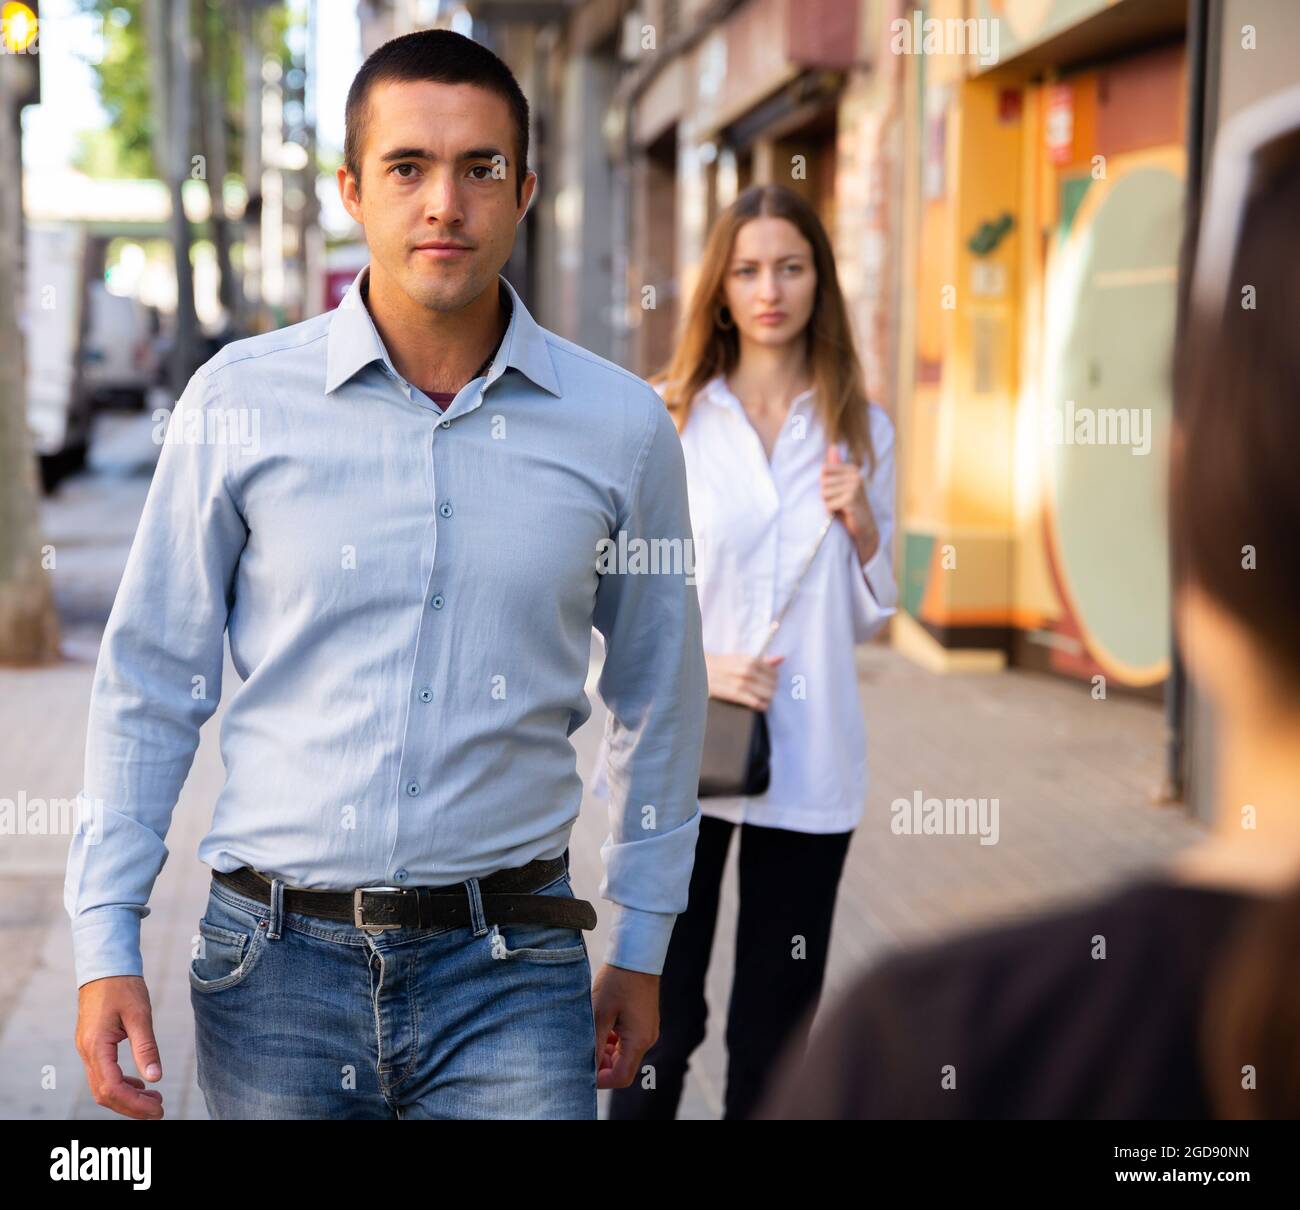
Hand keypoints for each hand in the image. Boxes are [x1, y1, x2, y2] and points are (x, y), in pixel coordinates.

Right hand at [75, 975, 164, 1118]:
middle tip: (158, 1110)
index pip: (112, 1088)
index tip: (157, 1109)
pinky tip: (140, 1083)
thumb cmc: (123, 986)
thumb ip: (146, 1047)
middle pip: (104, 1094)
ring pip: (102, 1086)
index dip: (134, 1104)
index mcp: (96, 1046)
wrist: (105, 967)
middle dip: (130, 1107)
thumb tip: (156, 1078)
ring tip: (153, 1100)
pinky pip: (103, 1074)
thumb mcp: (140, 1015)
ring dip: (126, 1097)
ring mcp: (87, 1050)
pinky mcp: (92, 1045)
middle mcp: (87, 1052)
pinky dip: (121, 1084)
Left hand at [592, 963, 659, 1088]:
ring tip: (591, 1034)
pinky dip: (614, 1040)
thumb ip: (595, 1044)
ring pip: (625, 1054)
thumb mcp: (600, 1014)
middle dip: (602, 1064)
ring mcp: (648, 1030)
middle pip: (623, 1067)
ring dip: (607, 1051)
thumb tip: (587, 1069)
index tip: (582, 1069)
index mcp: (638, 1040)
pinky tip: (602, 1026)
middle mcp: (647, 1039)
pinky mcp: (645, 1021)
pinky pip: (629, 1041)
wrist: (636, 955)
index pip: (621, 1077)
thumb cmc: (616, 982)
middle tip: (584, 1049)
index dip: (601, 1079)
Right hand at [705, 651, 783, 709]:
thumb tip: (781, 658)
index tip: (772, 682)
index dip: (775, 679)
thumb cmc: (724, 665)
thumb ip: (763, 660)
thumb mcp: (742, 659)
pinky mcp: (734, 694)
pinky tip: (762, 706)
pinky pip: (755, 702)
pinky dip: (762, 705)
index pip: (774, 673)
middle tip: (768, 692)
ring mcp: (741, 683)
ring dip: (768, 698)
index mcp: (751, 660)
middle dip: (772, 689)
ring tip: (765, 699)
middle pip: (772, 685)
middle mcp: (747, 670)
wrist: (703, 671)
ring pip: (766, 694)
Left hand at [822, 446, 878, 564]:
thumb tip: (832, 445)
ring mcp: (855, 487)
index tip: (837, 491)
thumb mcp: (841, 484)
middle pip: (823, 482)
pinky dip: (832, 512)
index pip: (824, 470)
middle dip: (826, 496)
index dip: (825, 484)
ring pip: (824, 494)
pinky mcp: (852, 500)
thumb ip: (836, 466)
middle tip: (839, 502)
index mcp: (852, 469)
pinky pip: (828, 505)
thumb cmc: (849, 505)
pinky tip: (843, 513)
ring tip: (841, 507)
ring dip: (829, 504)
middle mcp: (855, 476)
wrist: (864, 526)